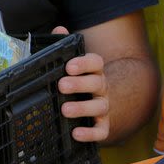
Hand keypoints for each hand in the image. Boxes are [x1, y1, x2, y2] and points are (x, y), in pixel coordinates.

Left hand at [52, 25, 109, 142]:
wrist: (92, 105)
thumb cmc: (76, 81)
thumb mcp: (69, 64)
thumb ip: (63, 46)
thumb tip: (59, 30)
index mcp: (94, 71)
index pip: (96, 62)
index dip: (84, 63)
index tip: (69, 66)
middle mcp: (102, 87)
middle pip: (97, 83)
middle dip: (80, 84)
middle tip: (61, 85)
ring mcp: (104, 106)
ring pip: (100, 106)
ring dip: (82, 107)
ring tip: (65, 109)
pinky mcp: (102, 125)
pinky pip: (102, 130)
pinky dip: (90, 133)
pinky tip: (76, 133)